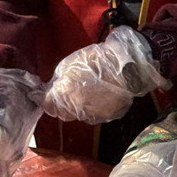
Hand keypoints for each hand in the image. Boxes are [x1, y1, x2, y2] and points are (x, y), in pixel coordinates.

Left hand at [43, 26, 168, 124]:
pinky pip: (99, 114)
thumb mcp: (70, 65)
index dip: (49, 100)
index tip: (51, 94)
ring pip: (83, 115)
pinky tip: (105, 95)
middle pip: (65, 113)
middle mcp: (78, 110)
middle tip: (73, 90)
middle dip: (66, 104)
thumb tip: (55, 89)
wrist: (127, 65)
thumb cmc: (96, 60)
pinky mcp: (110, 116)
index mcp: (65, 95)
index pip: (49, 106)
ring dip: (83, 106)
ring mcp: (95, 115)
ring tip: (92, 91)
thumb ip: (59, 80)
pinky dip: (99, 107)